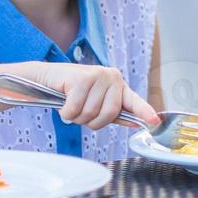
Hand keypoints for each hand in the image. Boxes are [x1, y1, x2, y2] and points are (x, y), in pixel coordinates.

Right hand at [29, 62, 159, 129]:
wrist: (43, 78)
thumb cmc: (71, 92)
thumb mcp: (95, 102)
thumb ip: (114, 112)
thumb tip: (135, 122)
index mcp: (117, 83)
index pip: (133, 100)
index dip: (144, 112)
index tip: (154, 122)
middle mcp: (110, 76)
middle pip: (109, 114)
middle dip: (92, 121)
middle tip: (81, 111)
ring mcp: (96, 76)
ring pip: (90, 114)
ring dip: (76, 117)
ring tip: (71, 104)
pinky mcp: (80, 79)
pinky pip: (75, 110)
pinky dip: (66, 112)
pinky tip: (63, 101)